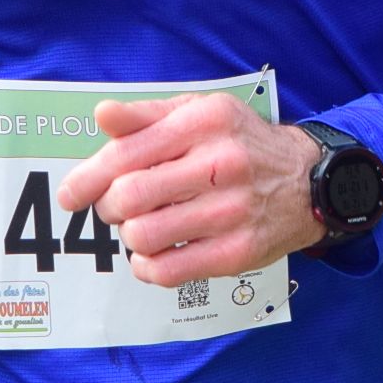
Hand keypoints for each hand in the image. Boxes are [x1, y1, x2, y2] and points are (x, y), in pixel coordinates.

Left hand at [56, 93, 322, 288]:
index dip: (88, 178)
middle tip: (116, 208)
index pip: (126, 154)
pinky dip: (147, 267)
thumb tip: (101, 114)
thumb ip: (147, 116)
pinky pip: (169, 270)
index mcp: (203, 123)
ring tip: (142, 227)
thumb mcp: (200, 112)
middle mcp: (220, 164)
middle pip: (129, 198)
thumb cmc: (241, 143)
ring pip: (144, 236)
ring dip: (130, 237)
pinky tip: (154, 254)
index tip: (72, 195)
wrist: (310, 182)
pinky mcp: (238, 252)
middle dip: (109, 208)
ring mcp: (231, 211)